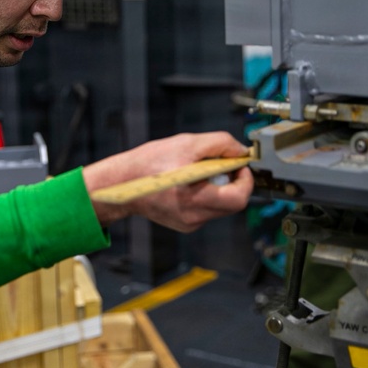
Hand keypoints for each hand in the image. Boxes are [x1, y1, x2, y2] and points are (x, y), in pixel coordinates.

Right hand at [82, 132, 253, 231]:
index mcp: (193, 197)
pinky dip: (206, 194)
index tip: (240, 165)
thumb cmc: (149, 163)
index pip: (238, 198)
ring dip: (218, 187)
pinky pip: (207, 209)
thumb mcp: (186, 143)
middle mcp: (193, 216)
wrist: (121, 183)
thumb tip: (241, 151)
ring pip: (220, 206)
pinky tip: (188, 183)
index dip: (246, 180)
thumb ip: (219, 144)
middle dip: (231, 181)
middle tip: (220, 165)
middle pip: (231, 203)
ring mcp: (189, 223)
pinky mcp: (184, 224)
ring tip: (197, 172)